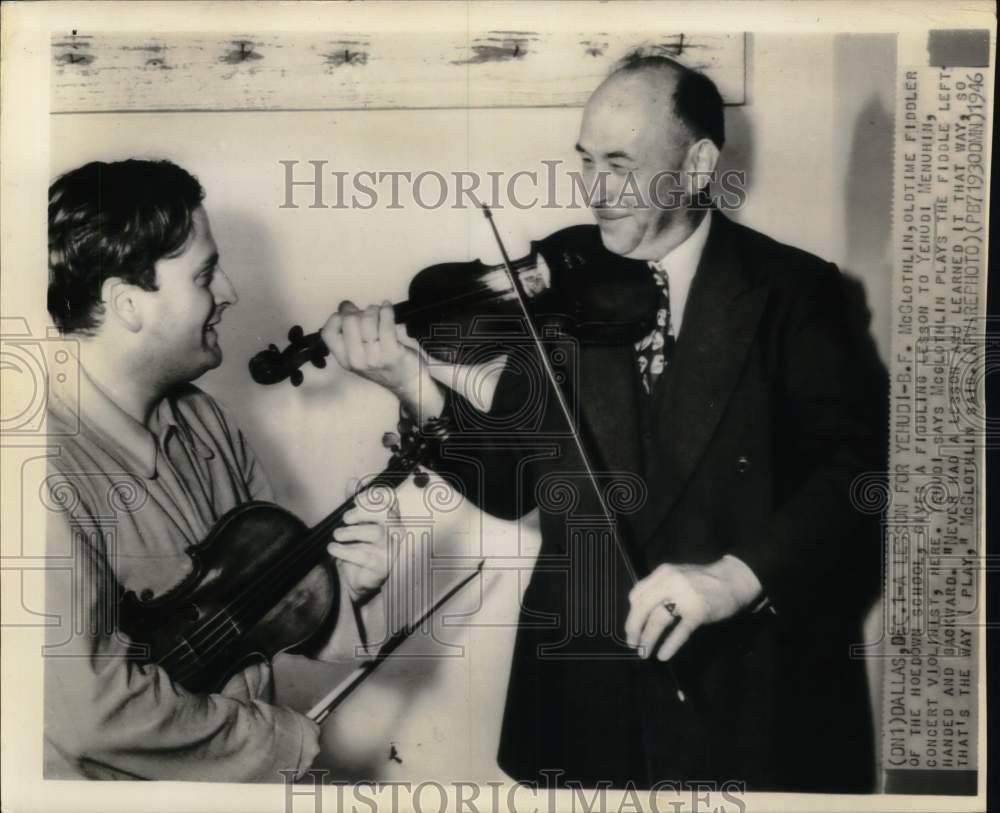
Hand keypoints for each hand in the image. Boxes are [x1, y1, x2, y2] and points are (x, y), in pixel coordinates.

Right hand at [321, 300, 423, 401]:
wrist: (409, 382)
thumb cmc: (386, 363)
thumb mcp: (361, 353)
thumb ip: (352, 332)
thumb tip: (345, 306)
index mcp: (345, 360)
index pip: (328, 333)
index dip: (337, 317)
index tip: (348, 313)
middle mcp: (356, 360)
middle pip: (348, 320)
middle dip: (358, 310)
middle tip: (369, 313)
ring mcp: (374, 357)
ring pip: (367, 319)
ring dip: (375, 310)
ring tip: (381, 312)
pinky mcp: (392, 353)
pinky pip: (386, 323)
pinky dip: (387, 311)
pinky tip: (388, 308)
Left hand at [327, 483, 399, 602]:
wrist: (357, 577)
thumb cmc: (358, 546)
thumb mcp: (355, 522)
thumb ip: (353, 502)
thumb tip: (352, 481)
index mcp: (391, 517)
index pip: (390, 499)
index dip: (373, 496)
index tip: (356, 501)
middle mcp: (396, 531)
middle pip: (385, 514)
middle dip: (362, 513)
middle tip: (345, 519)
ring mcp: (392, 549)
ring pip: (374, 533)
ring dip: (350, 532)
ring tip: (337, 535)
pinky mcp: (384, 566)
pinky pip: (364, 555)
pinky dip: (343, 551)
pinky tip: (333, 548)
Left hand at [624, 556, 761, 661]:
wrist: (735, 580)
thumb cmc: (705, 580)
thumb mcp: (678, 575)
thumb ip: (661, 587)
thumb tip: (640, 611)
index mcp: (664, 573)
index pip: (637, 593)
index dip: (632, 613)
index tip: (632, 626)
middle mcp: (671, 582)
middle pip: (643, 606)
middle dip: (634, 627)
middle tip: (632, 643)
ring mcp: (685, 597)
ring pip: (659, 619)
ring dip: (648, 638)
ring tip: (644, 652)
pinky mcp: (699, 612)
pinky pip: (679, 631)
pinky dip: (670, 645)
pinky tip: (663, 655)